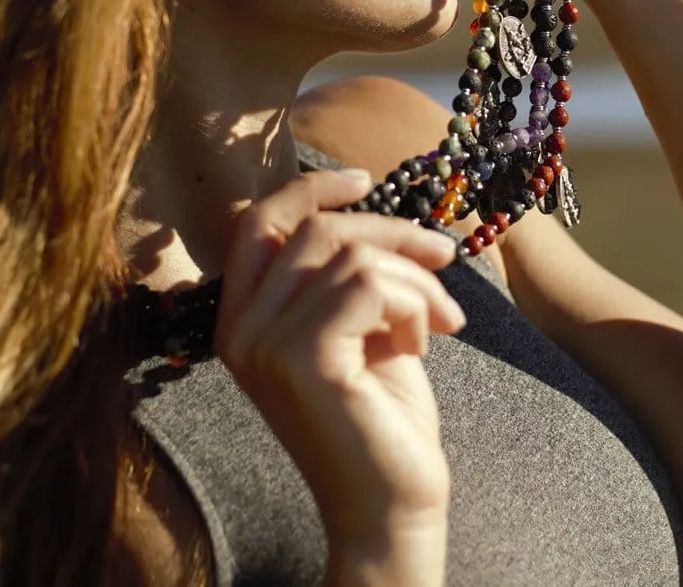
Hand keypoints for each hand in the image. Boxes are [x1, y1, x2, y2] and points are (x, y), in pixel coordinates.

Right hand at [215, 168, 463, 582]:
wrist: (391, 504)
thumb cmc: (382, 413)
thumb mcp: (361, 326)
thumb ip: (348, 273)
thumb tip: (381, 214)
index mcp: (242, 316)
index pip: (259, 223)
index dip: (310, 190)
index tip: (365, 178)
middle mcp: (238, 328)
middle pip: (315, 230)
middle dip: (392, 234)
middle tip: (444, 258)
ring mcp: (263, 345)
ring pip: (351, 256)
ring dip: (414, 280)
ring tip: (441, 320)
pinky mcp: (302, 359)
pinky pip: (368, 285)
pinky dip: (413, 302)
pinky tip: (426, 343)